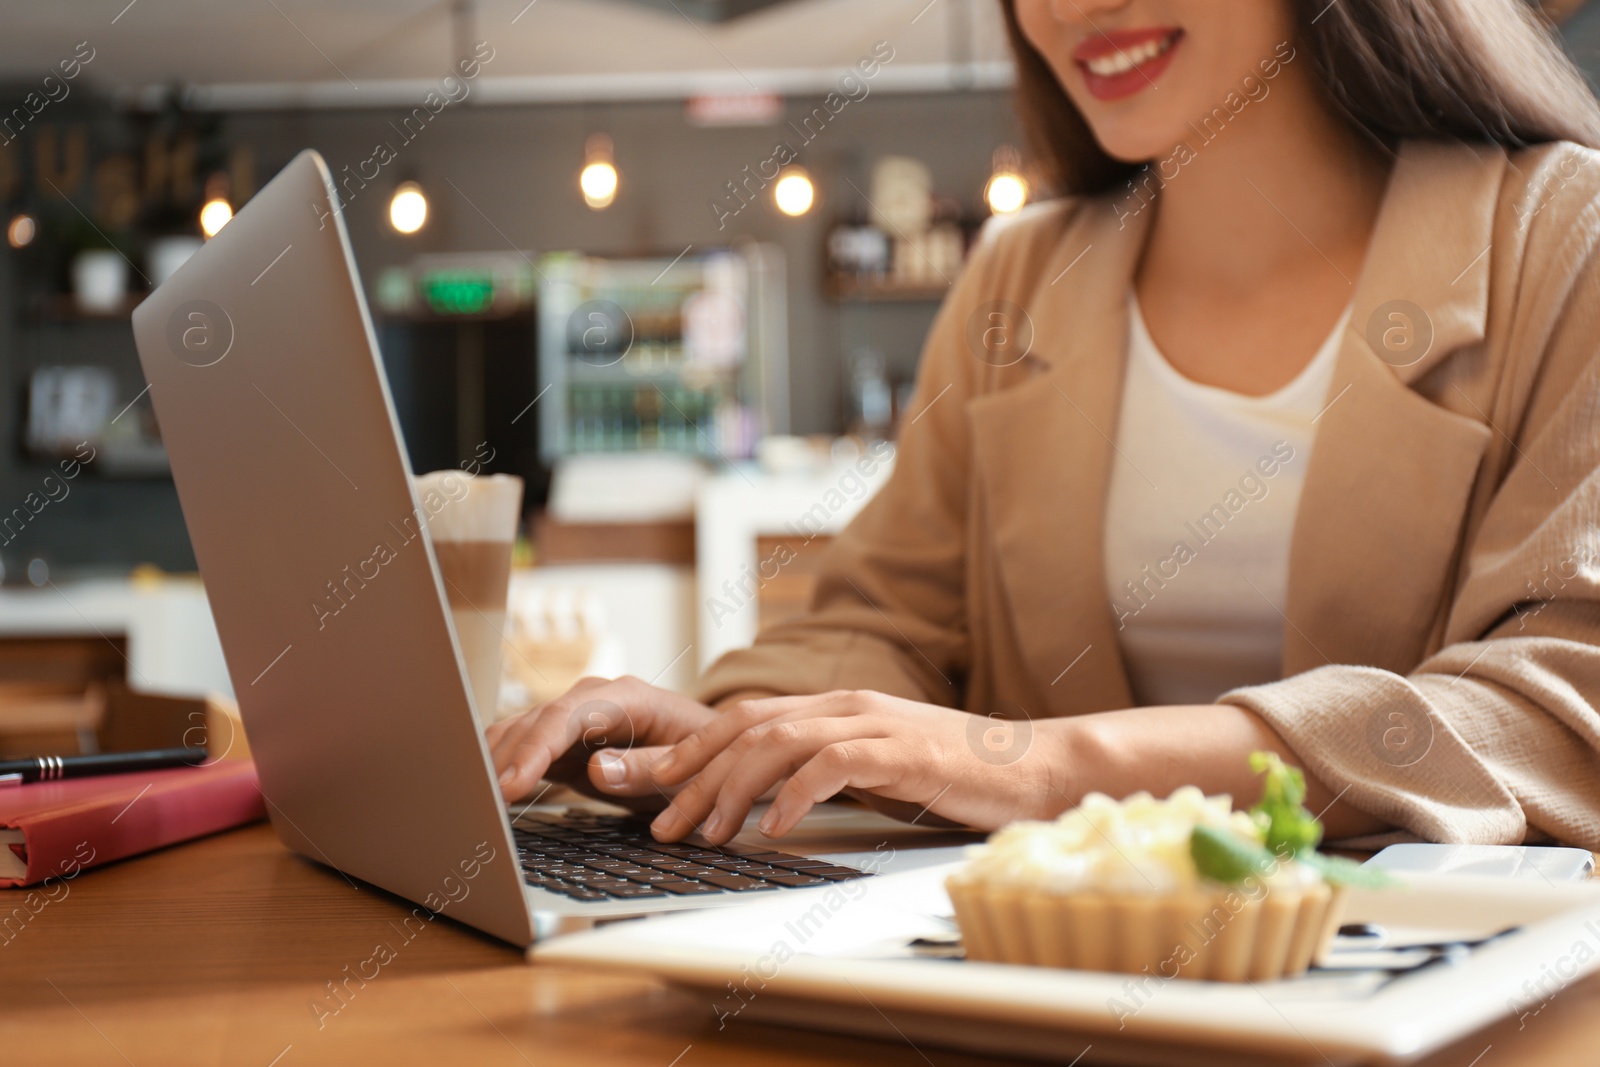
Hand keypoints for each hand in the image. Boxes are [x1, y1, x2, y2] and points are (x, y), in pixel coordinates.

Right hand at [486, 675, 716, 808]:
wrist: (708, 750)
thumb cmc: (705, 757)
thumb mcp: (690, 768)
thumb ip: (648, 767)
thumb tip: (600, 769)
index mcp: (625, 697)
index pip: (567, 716)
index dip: (535, 750)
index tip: (511, 784)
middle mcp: (592, 699)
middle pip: (535, 723)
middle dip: (503, 761)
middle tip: (478, 803)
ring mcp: (574, 717)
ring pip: (520, 732)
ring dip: (494, 764)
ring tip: (471, 801)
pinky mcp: (564, 742)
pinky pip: (522, 748)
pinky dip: (500, 767)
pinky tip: (483, 792)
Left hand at [646, 690, 1067, 843]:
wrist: (1035, 766)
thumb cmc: (956, 774)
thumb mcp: (877, 768)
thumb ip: (826, 769)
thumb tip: (768, 800)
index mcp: (835, 707)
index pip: (745, 717)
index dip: (693, 747)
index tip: (652, 782)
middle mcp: (846, 705)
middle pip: (747, 726)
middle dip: (692, 770)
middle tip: (657, 815)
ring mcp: (874, 724)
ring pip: (778, 741)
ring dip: (732, 788)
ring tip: (707, 831)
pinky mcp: (902, 751)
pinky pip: (833, 764)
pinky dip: (796, 793)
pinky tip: (774, 827)